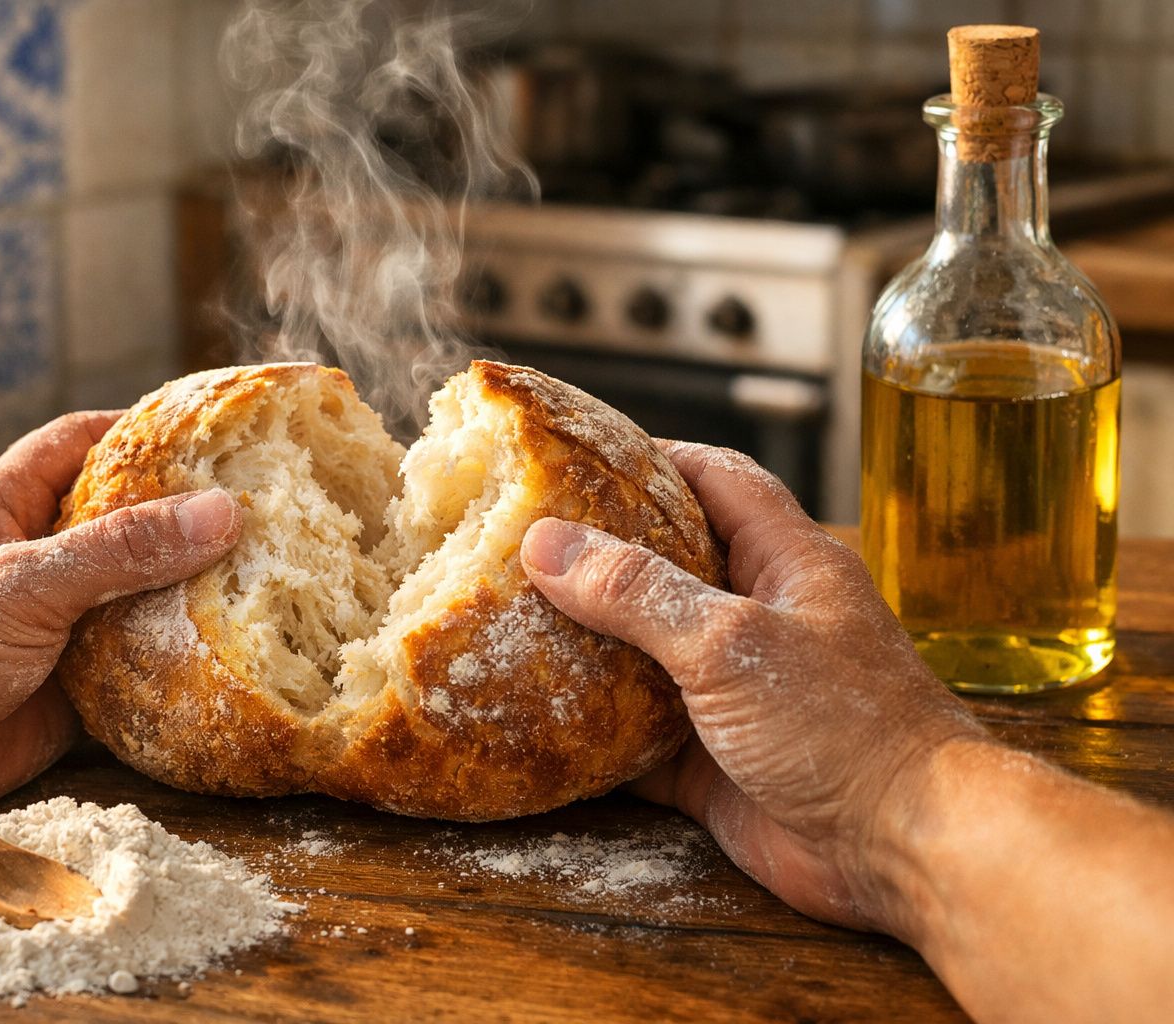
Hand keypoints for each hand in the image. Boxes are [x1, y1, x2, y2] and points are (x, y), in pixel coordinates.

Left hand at [0, 410, 240, 830]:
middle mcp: (35, 558)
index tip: (209, 425)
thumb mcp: (21, 585)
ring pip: (139, 591)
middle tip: (261, 499)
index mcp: (4, 507)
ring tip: (266, 567)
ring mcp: (57, 622)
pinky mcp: (75, 683)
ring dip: (192, 585)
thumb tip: (220, 513)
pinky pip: (141, 658)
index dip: (139, 426)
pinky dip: (183, 654)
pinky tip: (234, 646)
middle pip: (123, 517)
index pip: (78, 441)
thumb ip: (117, 550)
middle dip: (185, 510)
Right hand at [520, 441, 988, 934]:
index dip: (654, 457)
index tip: (579, 453)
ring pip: (645, 655)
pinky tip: (534, 723)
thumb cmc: (845, 729)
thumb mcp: (732, 642)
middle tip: (519, 538)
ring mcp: (735, 694)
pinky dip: (590, 734)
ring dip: (586, 645)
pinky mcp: (712, 763)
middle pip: (668, 567)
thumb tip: (546, 543)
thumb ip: (638, 593)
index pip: (717, 480)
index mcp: (785, 564)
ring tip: (508, 621)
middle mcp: (759, 621)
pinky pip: (636, 739)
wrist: (904, 850)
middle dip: (599, 554)